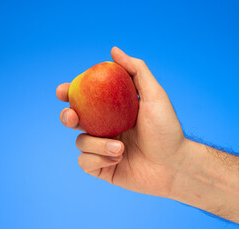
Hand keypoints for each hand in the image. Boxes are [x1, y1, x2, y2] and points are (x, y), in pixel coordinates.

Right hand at [56, 47, 188, 197]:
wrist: (174, 165)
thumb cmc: (166, 129)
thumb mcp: (154, 95)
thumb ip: (136, 70)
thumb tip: (113, 50)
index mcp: (113, 111)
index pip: (86, 100)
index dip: (70, 93)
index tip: (63, 90)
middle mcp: (105, 129)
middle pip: (74, 120)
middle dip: (67, 117)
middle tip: (73, 117)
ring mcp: (102, 149)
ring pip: (81, 143)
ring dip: (98, 145)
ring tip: (121, 149)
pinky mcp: (102, 168)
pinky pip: (85, 162)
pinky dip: (99, 159)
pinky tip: (118, 160)